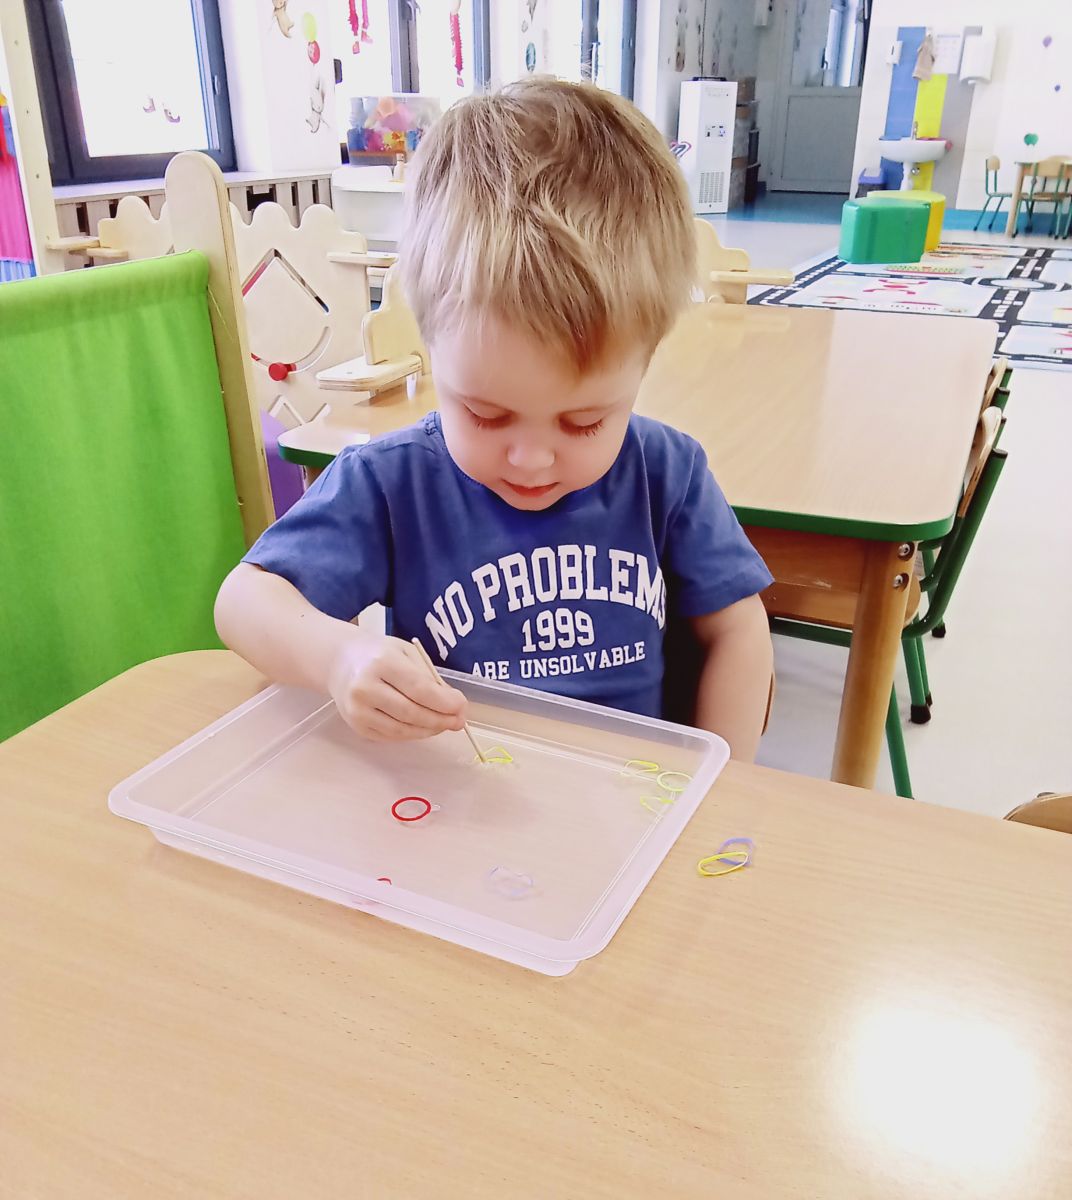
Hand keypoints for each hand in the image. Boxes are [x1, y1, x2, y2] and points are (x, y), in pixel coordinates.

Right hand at [329, 633, 466, 740]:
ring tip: (444, 724)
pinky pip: (391, 736)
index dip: (444, 702)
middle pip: (412, 713)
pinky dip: (412, 734)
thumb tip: (453, 705)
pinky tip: (423, 726)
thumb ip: (428, 677)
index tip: (461, 706)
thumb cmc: (378, 654)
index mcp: (381, 663)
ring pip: (402, 730)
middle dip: (440, 720)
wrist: (339, 661)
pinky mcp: (357, 726)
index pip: (419, 689)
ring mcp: (358, 710)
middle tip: (458, 721)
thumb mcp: (405, 652)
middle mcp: (365, 688)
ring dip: (428, 730)